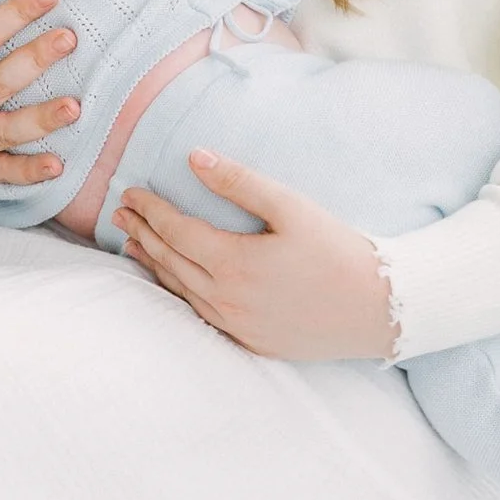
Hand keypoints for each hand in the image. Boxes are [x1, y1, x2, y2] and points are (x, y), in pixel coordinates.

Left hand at [117, 152, 398, 359]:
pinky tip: (174, 282)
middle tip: (120, 213)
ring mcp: (237, 325)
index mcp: (234, 264)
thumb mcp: (292, 207)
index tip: (131, 192)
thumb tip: (196, 157)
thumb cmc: (339, 251)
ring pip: (181, 292)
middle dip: (143, 234)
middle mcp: (227, 299)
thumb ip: (241, 182)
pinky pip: (201, 314)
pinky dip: (178, 293)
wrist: (379, 309)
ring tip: (133, 244)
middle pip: (171, 262)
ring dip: (154, 265)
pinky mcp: (251, 342)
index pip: (175, 232)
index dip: (150, 211)